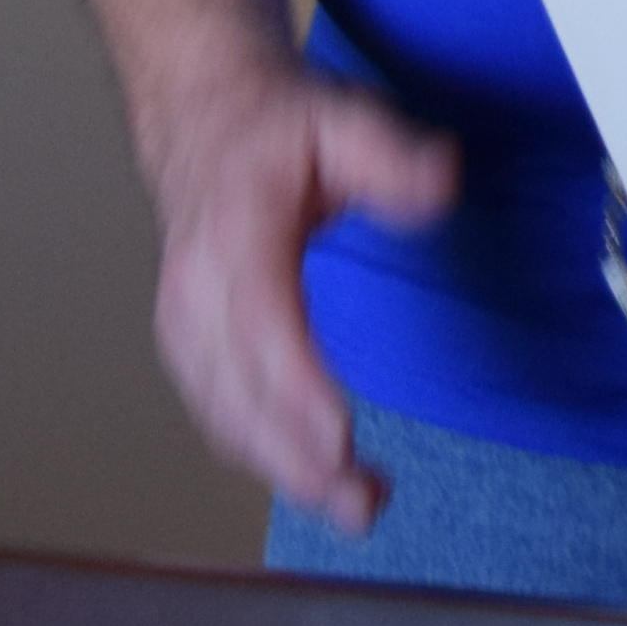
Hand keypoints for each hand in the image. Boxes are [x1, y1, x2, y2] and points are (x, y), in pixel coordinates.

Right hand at [139, 60, 461, 533]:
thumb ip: (393, 158)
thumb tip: (443, 181)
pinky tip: (307, 479)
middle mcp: (196, 289)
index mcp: (233, 235)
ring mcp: (184, 324)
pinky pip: (218, 415)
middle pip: (240, 394)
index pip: (263, 327)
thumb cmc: (274, 127)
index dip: (298, 393)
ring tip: (352, 506)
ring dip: (282, 472)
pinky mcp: (189, 347)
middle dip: (297, 461)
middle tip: (363, 503)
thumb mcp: (343, 118)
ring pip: (224, 417)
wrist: (203, 119)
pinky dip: (260, 456)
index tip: (340, 441)